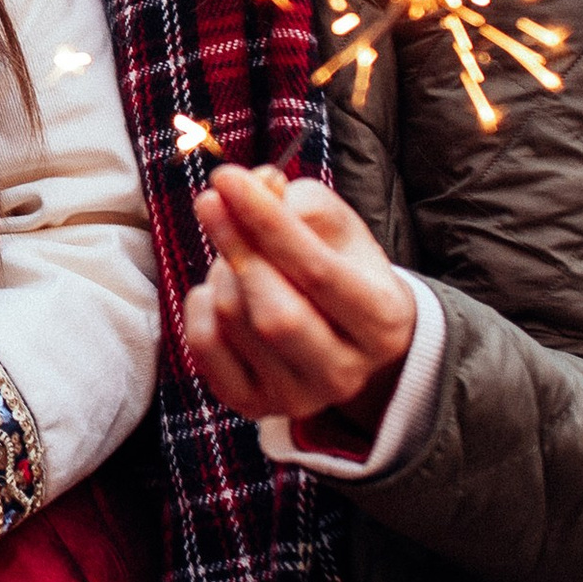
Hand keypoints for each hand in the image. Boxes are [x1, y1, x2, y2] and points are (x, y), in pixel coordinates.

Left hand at [180, 164, 415, 438]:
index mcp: (382, 323)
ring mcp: (297, 397)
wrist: (343, 337)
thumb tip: (258, 187)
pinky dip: (199, 304)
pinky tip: (219, 289)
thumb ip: (304, 203)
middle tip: (211, 200)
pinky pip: (205, 346)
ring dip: (221, 271)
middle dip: (236, 246)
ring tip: (235, 254)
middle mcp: (345, 373)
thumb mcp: (339, 229)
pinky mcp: (252, 403)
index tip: (228, 178)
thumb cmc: (339, 268)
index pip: (318, 272)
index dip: (268, 221)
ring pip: (235, 322)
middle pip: (275, 313)